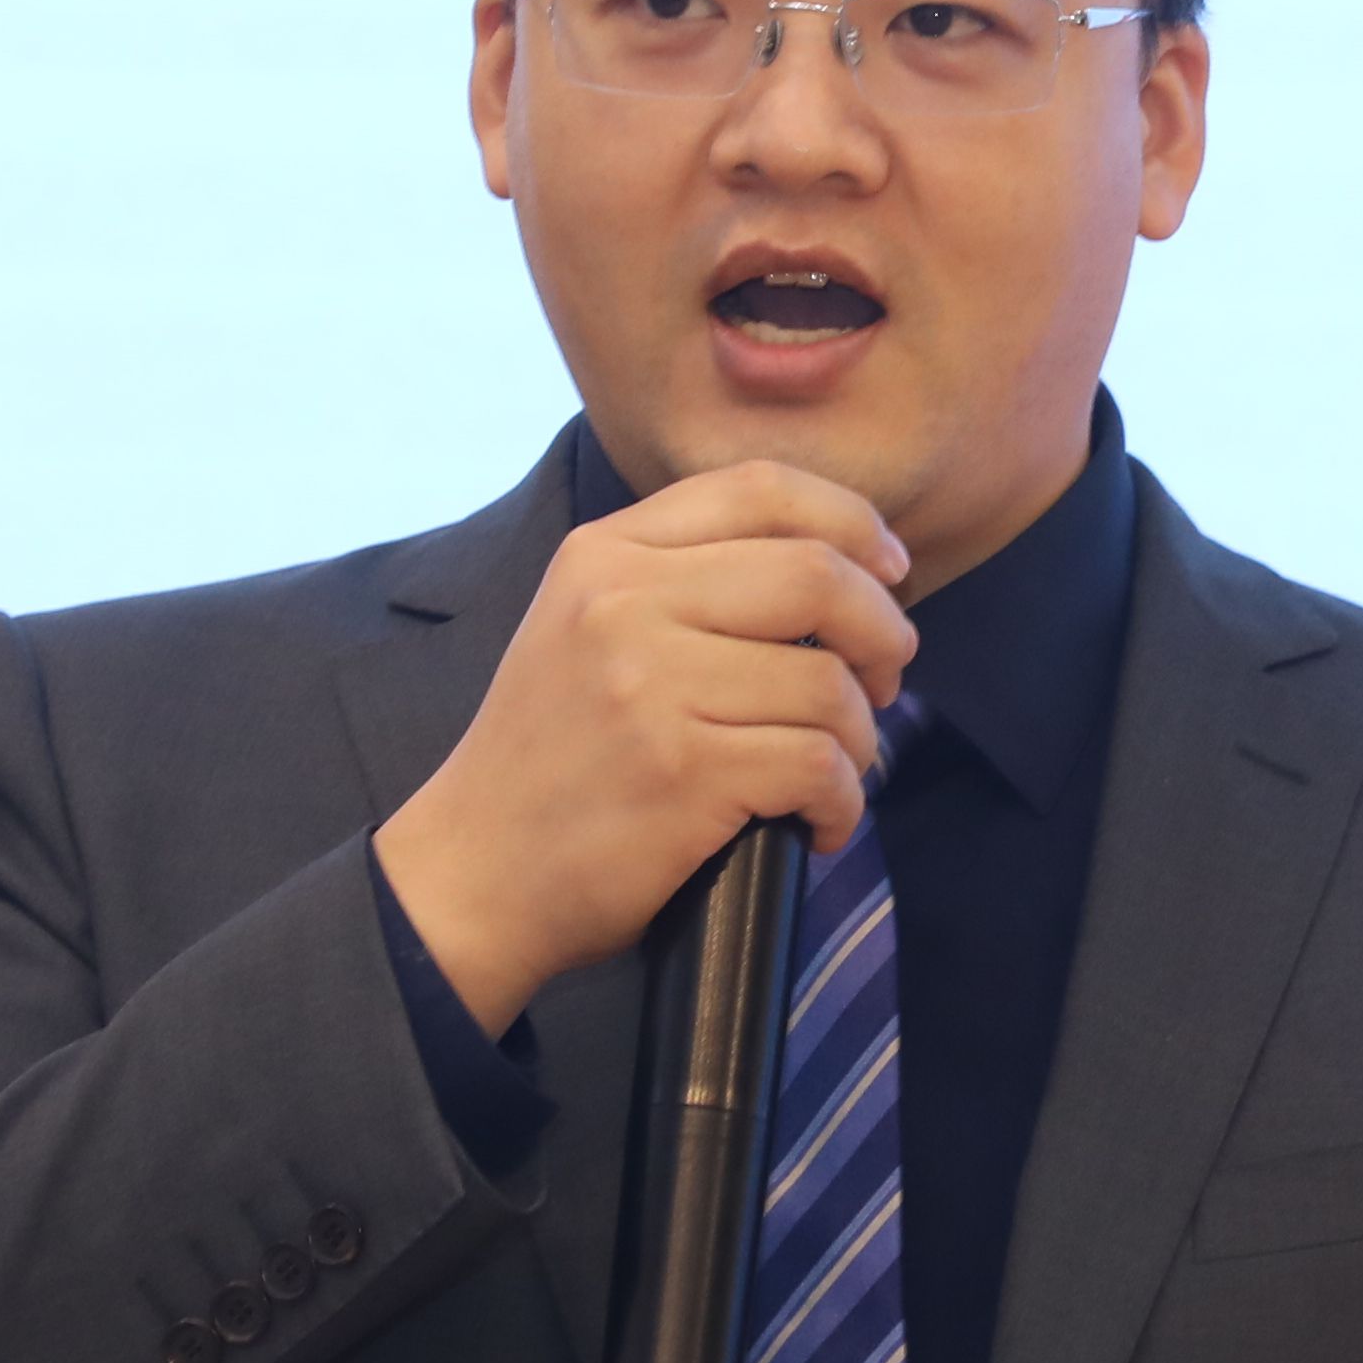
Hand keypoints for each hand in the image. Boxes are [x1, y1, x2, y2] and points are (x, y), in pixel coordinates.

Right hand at [374, 462, 914, 1033]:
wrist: (474, 874)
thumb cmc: (552, 758)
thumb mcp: (584, 627)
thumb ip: (680, 577)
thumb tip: (838, 568)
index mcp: (605, 553)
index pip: (763, 489)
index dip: (853, 522)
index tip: (888, 572)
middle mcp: (624, 603)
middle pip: (817, 573)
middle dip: (882, 630)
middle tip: (884, 681)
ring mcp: (652, 687)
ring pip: (828, 680)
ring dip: (861, 736)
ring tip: (839, 769)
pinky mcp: (683, 773)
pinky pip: (818, 764)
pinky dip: (843, 800)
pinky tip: (819, 822)